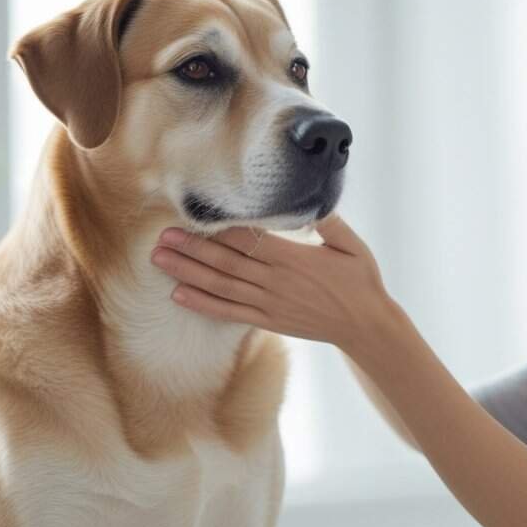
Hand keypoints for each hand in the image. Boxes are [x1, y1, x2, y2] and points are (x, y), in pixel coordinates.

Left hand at [150, 214, 398, 351]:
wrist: (366, 326)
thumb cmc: (361, 281)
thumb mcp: (354, 246)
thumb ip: (332, 222)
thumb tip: (311, 200)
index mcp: (295, 259)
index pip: (248, 241)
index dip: (218, 230)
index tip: (193, 217)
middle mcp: (277, 282)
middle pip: (226, 262)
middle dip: (191, 249)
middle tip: (162, 237)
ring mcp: (270, 304)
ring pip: (221, 286)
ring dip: (188, 273)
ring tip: (160, 260)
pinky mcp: (268, 320)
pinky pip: (229, 312)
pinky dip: (203, 304)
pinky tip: (179, 295)